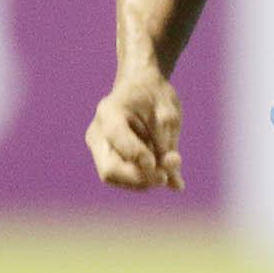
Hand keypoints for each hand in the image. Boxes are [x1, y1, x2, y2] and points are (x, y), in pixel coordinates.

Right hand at [87, 70, 183, 190]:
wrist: (141, 87)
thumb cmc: (155, 96)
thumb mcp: (168, 114)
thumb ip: (168, 146)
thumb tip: (175, 185)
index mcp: (109, 111)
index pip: (116, 137)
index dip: (136, 154)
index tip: (156, 163)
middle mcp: (98, 132)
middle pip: (109, 169)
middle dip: (139, 178)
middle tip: (165, 178)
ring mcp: (100, 148)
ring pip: (116, 178)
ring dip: (144, 181)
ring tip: (169, 172)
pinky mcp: (109, 159)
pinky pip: (124, 179)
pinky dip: (145, 180)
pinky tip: (164, 174)